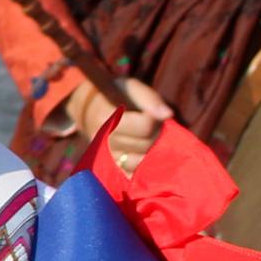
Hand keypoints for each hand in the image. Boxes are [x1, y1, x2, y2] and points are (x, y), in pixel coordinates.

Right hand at [57, 71, 173, 175]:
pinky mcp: (111, 166)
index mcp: (106, 118)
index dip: (155, 117)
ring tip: (148, 135)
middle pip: (145, 144)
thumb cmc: (116, 94)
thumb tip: (168, 114)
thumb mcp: (130, 88)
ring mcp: (106, 155)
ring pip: (140, 160)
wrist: (92, 107)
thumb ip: (149, 99)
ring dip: (151, 148)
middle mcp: (104, 140)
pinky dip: (141, 164)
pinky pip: (132, 172)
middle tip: (153, 122)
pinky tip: (143, 152)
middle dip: (156, 132)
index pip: (144, 126)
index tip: (152, 110)